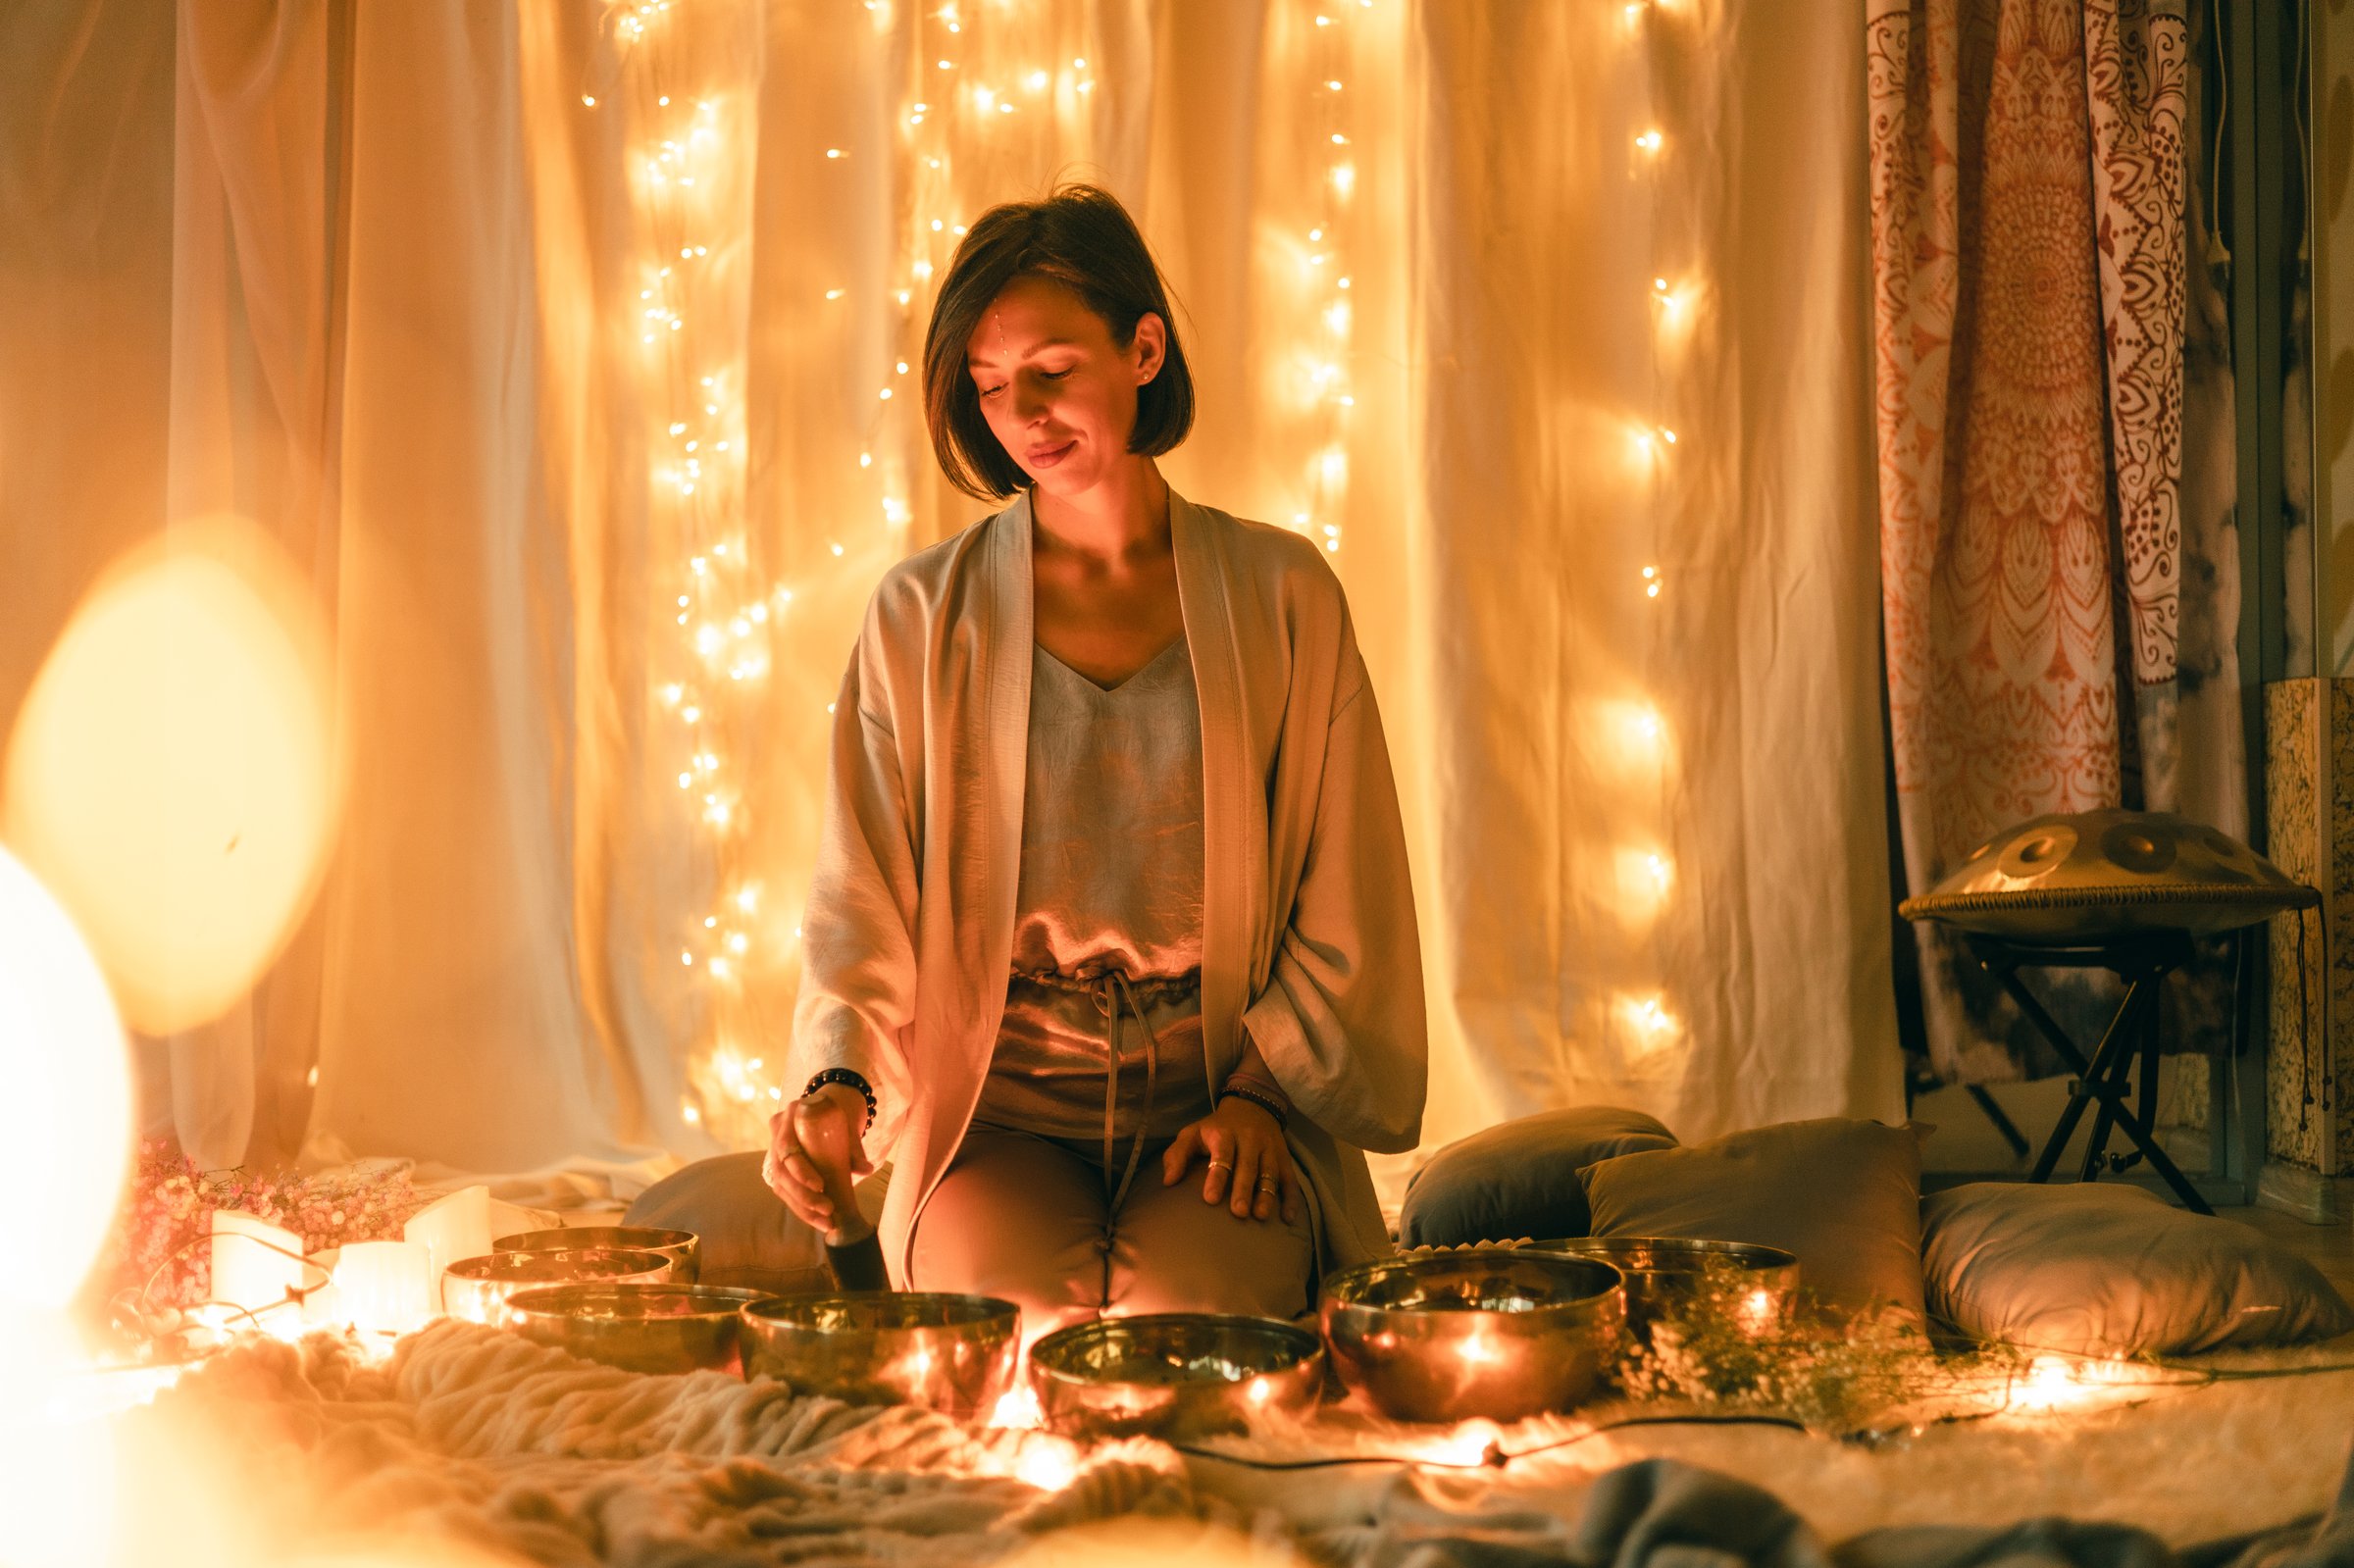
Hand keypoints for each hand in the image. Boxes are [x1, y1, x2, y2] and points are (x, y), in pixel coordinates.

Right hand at [763, 1083, 871, 1235]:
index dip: (801, 1171)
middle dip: (803, 1197)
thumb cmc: (842, 1111)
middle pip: (782, 1171)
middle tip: (827, 1211)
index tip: (820, 1186)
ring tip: (825, 1223)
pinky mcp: (782, 1166)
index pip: (786, 1148)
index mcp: (790, 1116)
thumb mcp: (849, 1123)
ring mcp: (776, 1150)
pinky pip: (786, 1190)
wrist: (836, 1104)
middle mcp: (778, 1132)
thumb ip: (854, 1147)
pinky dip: (801, 1207)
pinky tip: (818, 1220)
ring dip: (802, 1208)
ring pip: (781, 1185)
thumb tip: (866, 1169)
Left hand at [1161, 1095, 1299, 1223]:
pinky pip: (1290, 1179)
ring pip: (1270, 1173)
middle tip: (1238, 1213)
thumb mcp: (1193, 1133)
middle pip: (1248, 1165)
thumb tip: (1168, 1182)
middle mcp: (1250, 1139)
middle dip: (1243, 1189)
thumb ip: (1177, 1155)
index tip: (1210, 1199)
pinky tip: (1288, 1218)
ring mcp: (1269, 1149)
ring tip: (1260, 1216)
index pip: (1222, 1154)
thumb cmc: (1215, 1129)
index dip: (1217, 1176)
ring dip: (1266, 1195)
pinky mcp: (1284, 1158)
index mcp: (1224, 1133)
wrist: (1251, 1106)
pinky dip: (1291, 1198)